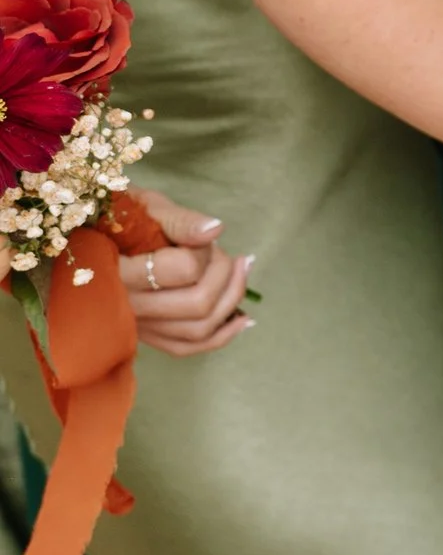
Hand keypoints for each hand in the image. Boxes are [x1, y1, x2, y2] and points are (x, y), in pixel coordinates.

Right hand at [123, 190, 253, 356]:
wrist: (87, 241)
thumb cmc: (117, 218)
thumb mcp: (145, 207)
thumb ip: (179, 220)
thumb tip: (215, 231)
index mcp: (117, 270)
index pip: (185, 269)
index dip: (205, 251)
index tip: (203, 238)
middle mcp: (123, 306)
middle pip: (198, 303)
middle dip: (225, 274)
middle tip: (226, 254)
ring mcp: (135, 325)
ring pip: (199, 329)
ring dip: (231, 299)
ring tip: (239, 271)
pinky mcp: (145, 336)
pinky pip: (188, 347)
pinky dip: (222, 335)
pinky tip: (243, 318)